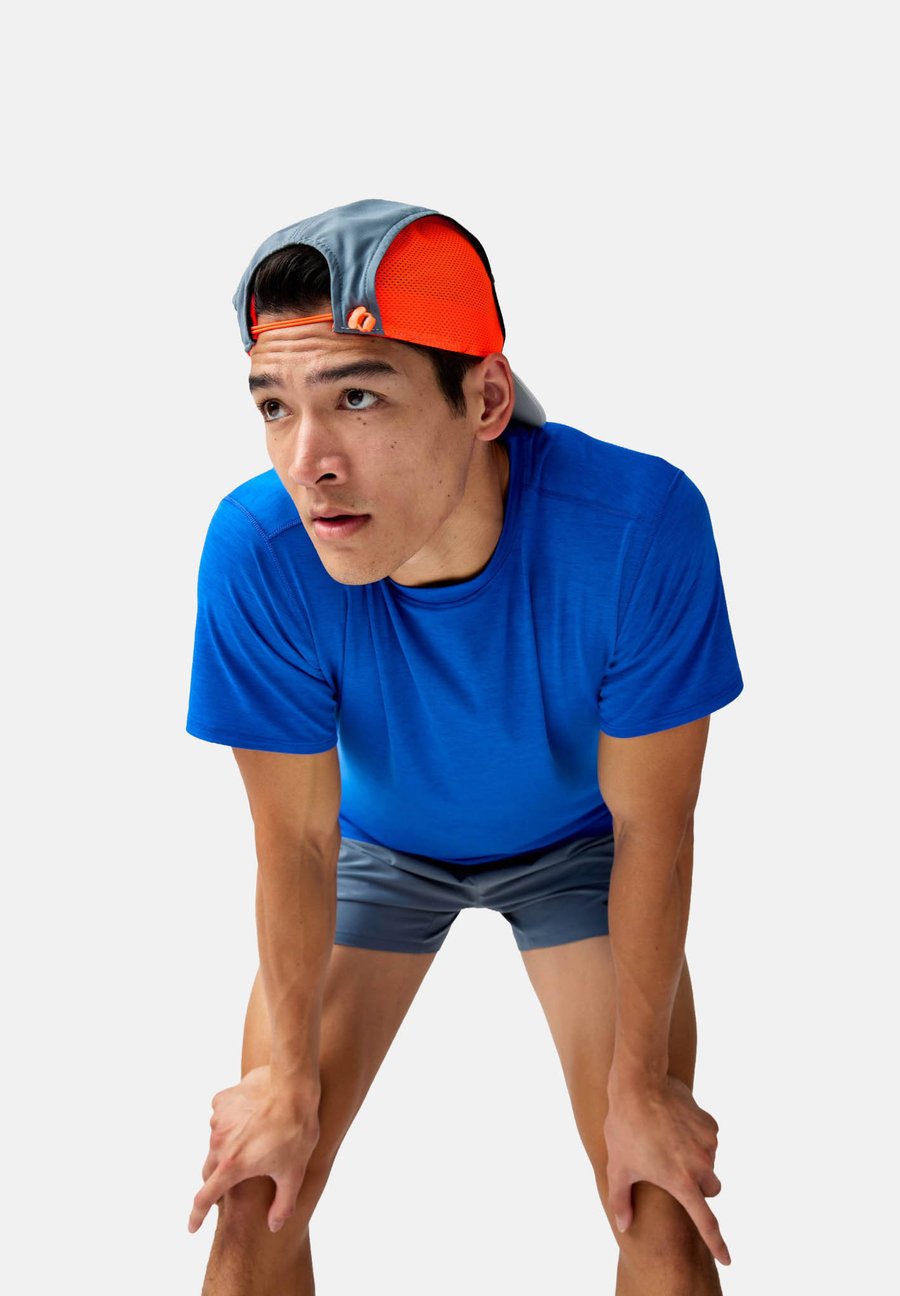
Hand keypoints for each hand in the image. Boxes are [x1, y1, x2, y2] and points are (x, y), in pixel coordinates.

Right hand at [188, 1064, 320, 1235]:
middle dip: (218, 1179)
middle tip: (236, 1178)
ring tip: (252, 1140)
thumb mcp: (294, 1172)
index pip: (206, 1197)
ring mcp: (218, 1120)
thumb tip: (273, 1226)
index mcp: (233, 1165)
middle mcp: (219, 1144)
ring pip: (216, 1142)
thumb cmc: (296, 1130)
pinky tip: (249, 1117)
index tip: (192, 1227)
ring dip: (227, 1147)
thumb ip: (283, 1204)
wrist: (292, 1085)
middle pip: (209, 1170)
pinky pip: (220, 1117)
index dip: (197, 1215)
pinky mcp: (222, 1100)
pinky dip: (230, 1122)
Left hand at [604, 1073, 730, 1265]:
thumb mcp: (618, 1167)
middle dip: (698, 1186)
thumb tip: (624, 1226)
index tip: (728, 1258)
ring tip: (668, 1142)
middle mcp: (700, 1166)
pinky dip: (697, 1139)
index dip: (716, 1243)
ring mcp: (708, 1144)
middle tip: (672, 1171)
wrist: (640, 1084)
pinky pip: (709, 1140)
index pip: (705, 1222)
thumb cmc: (625, 1128)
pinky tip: (676, 1126)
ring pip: (710, 1164)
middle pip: (711, 1190)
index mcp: (681, 1182)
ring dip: (696, 1160)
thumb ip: (622, 1201)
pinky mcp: (710, 1124)